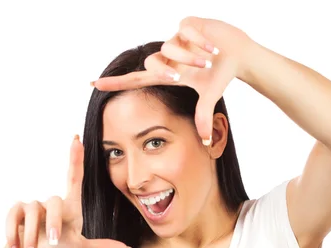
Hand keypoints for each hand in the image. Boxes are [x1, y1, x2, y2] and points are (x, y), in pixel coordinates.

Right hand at [5, 136, 132, 247]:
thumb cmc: (56, 247)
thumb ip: (100, 247)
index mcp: (69, 207)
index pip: (74, 178)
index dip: (76, 159)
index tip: (78, 140)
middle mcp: (51, 203)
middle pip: (54, 203)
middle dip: (54, 224)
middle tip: (53, 244)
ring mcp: (32, 205)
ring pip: (33, 212)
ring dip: (32, 237)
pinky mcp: (15, 212)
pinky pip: (13, 218)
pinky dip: (13, 235)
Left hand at [91, 17, 252, 142]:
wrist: (238, 53)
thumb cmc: (220, 74)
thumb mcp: (210, 97)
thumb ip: (203, 116)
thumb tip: (206, 141)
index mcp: (168, 73)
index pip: (135, 79)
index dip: (115, 83)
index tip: (93, 86)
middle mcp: (168, 56)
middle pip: (151, 62)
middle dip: (166, 70)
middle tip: (182, 76)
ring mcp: (176, 38)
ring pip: (170, 47)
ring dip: (191, 57)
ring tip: (209, 60)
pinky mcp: (187, 23)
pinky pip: (187, 32)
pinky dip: (202, 42)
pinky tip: (214, 48)